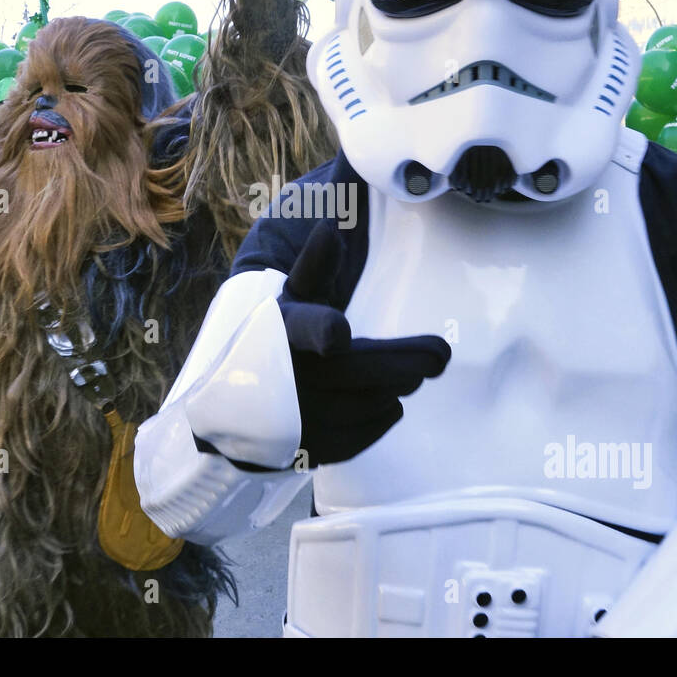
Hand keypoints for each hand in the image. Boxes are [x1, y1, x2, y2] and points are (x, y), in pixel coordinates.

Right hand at [279, 223, 450, 466]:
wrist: (237, 404)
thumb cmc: (277, 341)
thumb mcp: (292, 301)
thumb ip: (315, 269)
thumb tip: (330, 227)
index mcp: (282, 333)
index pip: (302, 330)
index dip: (320, 331)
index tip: (340, 333)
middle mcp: (284, 377)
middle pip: (355, 372)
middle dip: (402, 363)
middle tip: (439, 357)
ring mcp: (295, 419)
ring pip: (365, 404)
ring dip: (393, 388)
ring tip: (411, 376)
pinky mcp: (309, 449)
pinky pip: (360, 435)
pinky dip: (380, 418)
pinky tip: (388, 401)